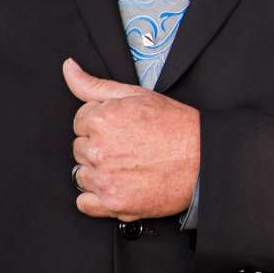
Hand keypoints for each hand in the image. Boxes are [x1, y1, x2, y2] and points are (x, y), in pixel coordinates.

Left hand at [64, 59, 199, 220]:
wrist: (204, 158)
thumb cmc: (175, 126)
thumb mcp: (136, 94)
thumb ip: (94, 85)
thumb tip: (69, 68)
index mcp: (101, 120)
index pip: (80, 123)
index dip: (103, 124)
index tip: (123, 129)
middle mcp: (99, 151)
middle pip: (79, 149)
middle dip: (99, 147)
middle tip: (129, 146)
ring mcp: (105, 180)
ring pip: (82, 175)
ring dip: (99, 172)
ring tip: (129, 165)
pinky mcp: (114, 204)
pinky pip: (85, 202)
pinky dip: (98, 197)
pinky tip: (120, 185)